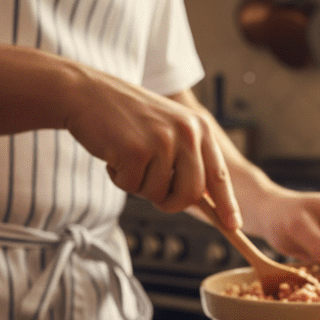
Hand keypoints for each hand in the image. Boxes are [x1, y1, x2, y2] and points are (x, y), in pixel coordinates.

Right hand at [63, 69, 238, 221]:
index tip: (233, 226)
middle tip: (152, 192)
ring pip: (158, 194)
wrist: (86, 93)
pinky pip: (131, 187)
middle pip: (190, 194)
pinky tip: (114, 153)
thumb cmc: (127, 117)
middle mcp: (186, 133)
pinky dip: (119, 178)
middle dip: (171, 203)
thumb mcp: (168, 128)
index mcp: (198, 128)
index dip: (226, 204)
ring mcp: (162, 141)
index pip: (219, 174)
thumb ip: (187, 157)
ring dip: (139, 185)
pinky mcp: (135, 151)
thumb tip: (202, 197)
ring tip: (128, 157)